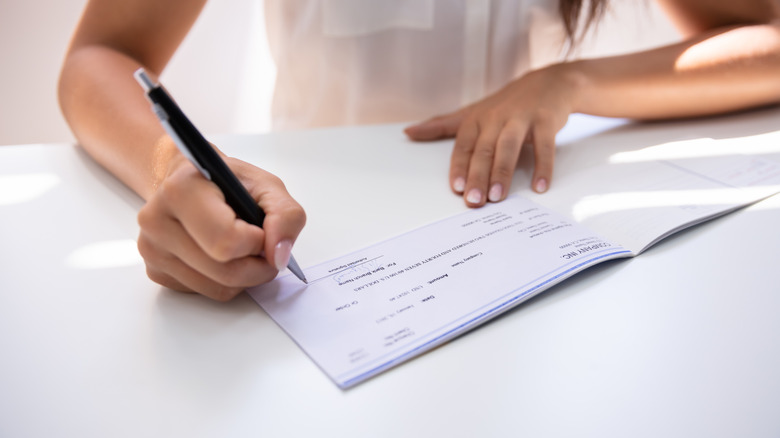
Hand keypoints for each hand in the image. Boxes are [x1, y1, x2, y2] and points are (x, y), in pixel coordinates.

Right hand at [136, 152, 305, 300]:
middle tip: (262, 247)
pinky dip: (225, 281)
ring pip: (218, 289)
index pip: (226, 240)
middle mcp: (157, 220)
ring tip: (242, 249)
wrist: (190, 183)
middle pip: (225, 272)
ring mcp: (152, 249)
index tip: (260, 229)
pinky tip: (221, 256)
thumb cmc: (227, 183)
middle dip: (257, 265)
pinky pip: (206, 292)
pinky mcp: (156, 272)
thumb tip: (280, 256)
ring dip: (245, 277)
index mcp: (180, 189)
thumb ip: (285, 215)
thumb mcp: (267, 186)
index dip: (257, 241)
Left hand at [405, 65, 578, 206]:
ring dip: (502, 173)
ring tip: (498, 197)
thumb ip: (441, 125)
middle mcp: (497, 118)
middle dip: (477, 176)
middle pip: (484, 150)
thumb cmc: (506, 104)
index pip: (463, 145)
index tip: (456, 188)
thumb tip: (408, 131)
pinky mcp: (546, 121)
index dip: (459, 166)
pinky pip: (544, 146)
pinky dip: (542, 167)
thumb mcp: (472, 112)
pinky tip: (539, 186)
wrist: (549, 82)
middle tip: (474, 201)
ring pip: (509, 147)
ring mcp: (522, 118)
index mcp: (477, 119)